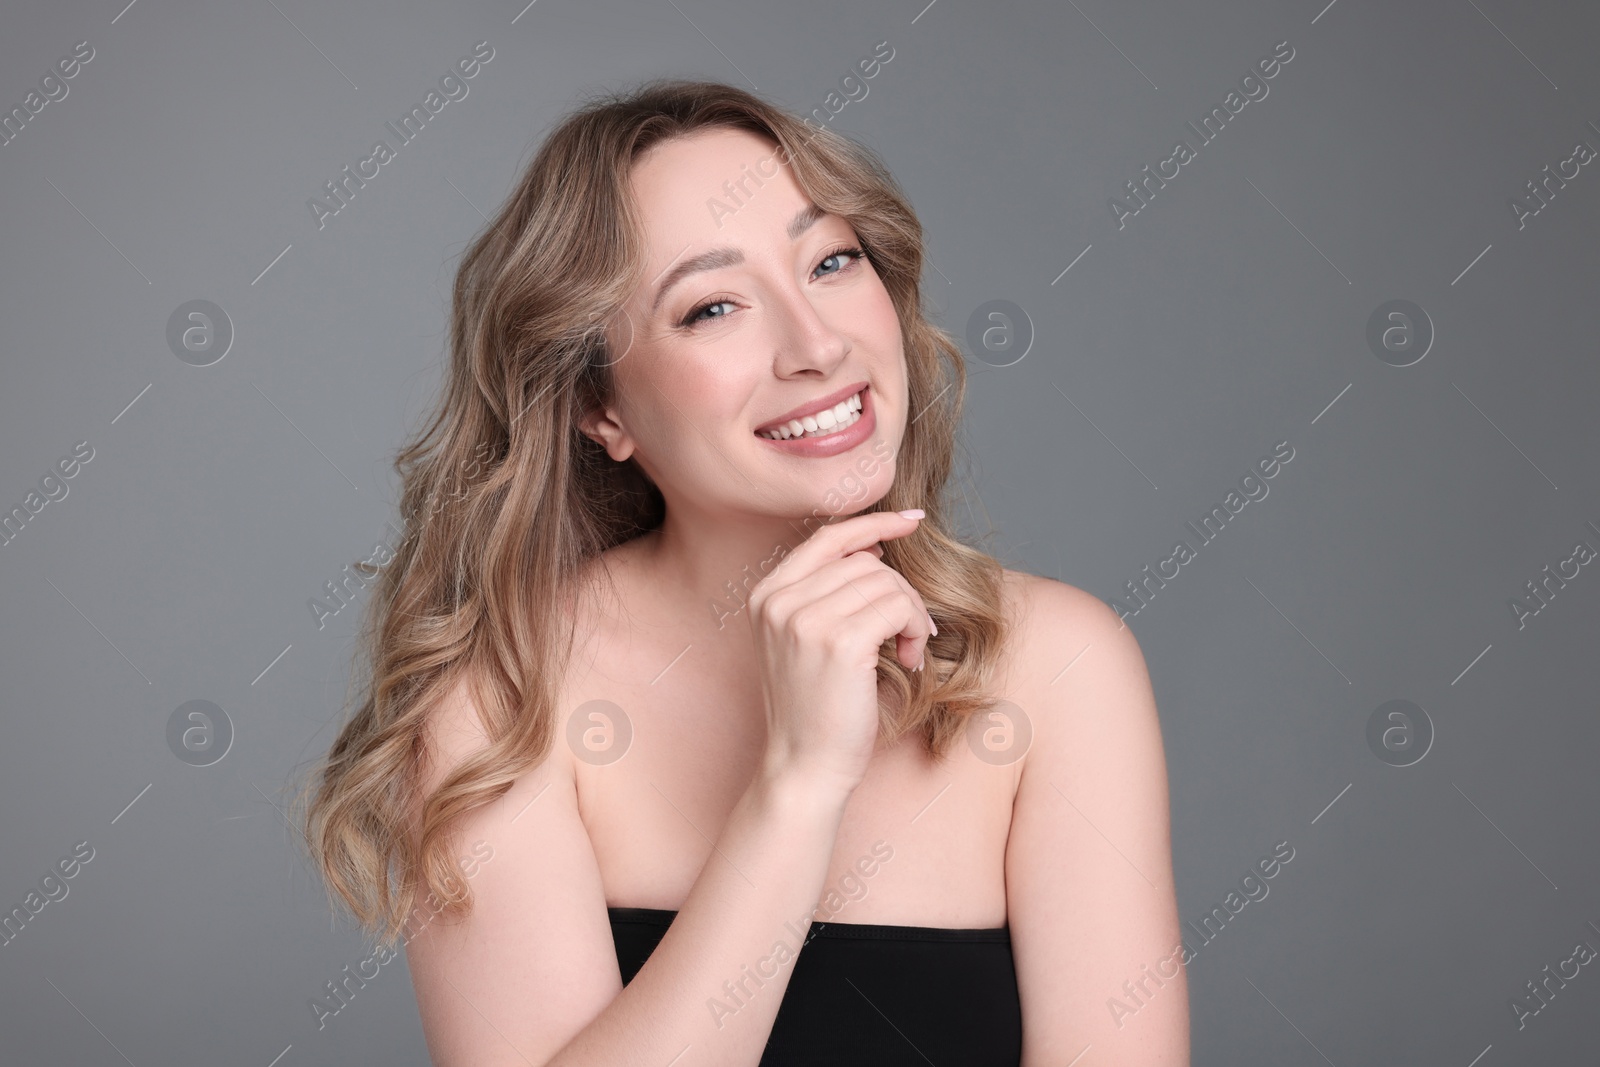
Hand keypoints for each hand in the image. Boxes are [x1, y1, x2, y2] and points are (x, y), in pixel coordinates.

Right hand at [746, 509, 935, 796]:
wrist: (803, 766)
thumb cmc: (814, 708)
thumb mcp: (806, 641)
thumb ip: (827, 593)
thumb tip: (873, 547)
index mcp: (766, 595)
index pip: (827, 538)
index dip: (873, 523)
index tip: (912, 520)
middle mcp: (779, 601)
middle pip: (866, 562)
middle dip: (901, 592)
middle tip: (910, 634)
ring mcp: (805, 619)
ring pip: (887, 583)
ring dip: (911, 615)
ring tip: (907, 651)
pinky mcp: (838, 642)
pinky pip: (897, 608)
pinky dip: (914, 631)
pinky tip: (908, 662)